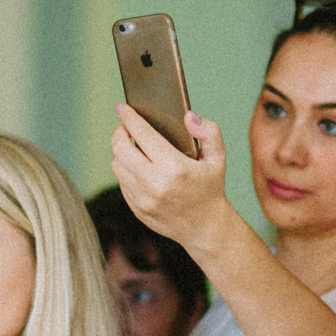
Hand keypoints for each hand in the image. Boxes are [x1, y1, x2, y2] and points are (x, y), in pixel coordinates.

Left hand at [110, 103, 237, 250]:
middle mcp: (155, 184)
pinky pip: (121, 182)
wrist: (205, 228)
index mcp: (175, 167)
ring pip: (117, 165)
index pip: (142, 134)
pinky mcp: (137, 208)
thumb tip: (188, 117)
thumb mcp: (218, 157)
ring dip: (120, 152)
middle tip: (124, 127)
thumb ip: (208, 131)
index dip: (128, 117)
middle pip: (121, 149)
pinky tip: (136, 166)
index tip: (121, 107)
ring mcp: (143, 198)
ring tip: (132, 147)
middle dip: (119, 132)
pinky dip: (125, 170)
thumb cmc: (211, 187)